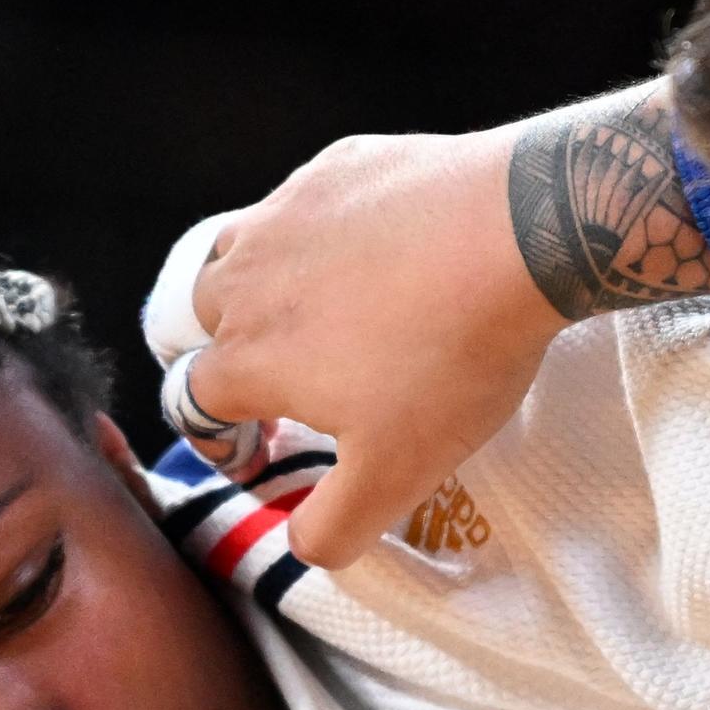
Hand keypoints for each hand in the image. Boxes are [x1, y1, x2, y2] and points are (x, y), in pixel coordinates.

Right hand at [186, 129, 566, 568]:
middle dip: (229, 356)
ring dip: (260, 289)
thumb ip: (334, 527)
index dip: (220, 440)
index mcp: (245, 357)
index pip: (193, 403)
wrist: (516, 234)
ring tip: (317, 315)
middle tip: (285, 383)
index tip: (259, 454)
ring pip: (241, 251)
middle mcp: (244, 276)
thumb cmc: (448, 362)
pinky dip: (325, 234)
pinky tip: (380, 253)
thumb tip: (299, 544)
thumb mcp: (396, 475)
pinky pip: (309, 203)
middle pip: (203, 320)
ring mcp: (288, 210)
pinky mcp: (340, 165)